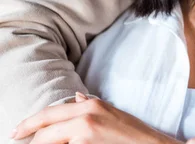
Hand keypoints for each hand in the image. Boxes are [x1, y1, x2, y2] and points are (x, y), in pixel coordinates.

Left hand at [12, 92, 180, 143]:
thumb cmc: (134, 134)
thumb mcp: (112, 113)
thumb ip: (91, 106)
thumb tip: (76, 98)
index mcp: (90, 106)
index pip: (49, 113)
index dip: (29, 124)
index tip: (17, 132)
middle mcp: (85, 116)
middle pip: (44, 131)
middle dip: (33, 141)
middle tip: (22, 141)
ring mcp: (84, 135)